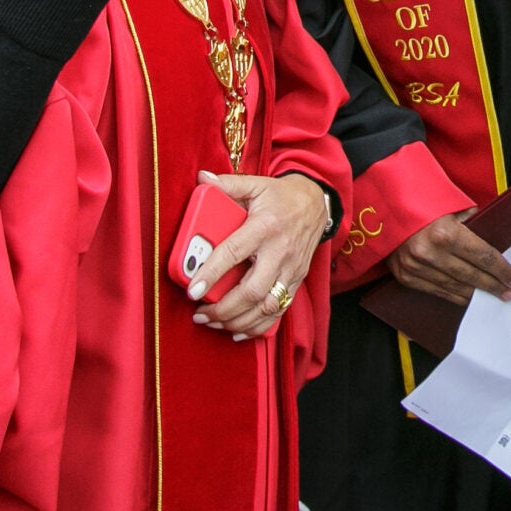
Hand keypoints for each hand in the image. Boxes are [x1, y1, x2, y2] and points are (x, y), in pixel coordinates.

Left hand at [189, 170, 330, 339]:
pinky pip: (279, 310)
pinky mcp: (297, 280)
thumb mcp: (256, 184)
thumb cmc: (281, 196)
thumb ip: (228, 184)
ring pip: (266, 306)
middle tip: (200, 314)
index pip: (235, 252)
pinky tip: (239, 331)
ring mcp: (292, 269)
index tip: (193, 290)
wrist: (317, 203)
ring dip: (238, 320)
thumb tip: (202, 178)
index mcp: (266, 226)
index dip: (212, 273)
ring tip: (214, 323)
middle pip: (253, 290)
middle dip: (224, 309)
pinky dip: (259, 326)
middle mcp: (281, 251)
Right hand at [389, 209, 510, 307]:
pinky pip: (435, 291)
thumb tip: (489, 231)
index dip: (502, 270)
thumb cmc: (420, 204)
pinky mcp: (405, 276)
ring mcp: (416, 267)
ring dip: (475, 295)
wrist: (381, 210)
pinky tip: (467, 298)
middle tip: (509, 293)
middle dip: (493, 285)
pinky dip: (454, 295)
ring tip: (492, 297)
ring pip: (454, 287)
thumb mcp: (449, 205)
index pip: (483, 256)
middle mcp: (431, 252)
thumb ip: (470, 220)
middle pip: (471, 275)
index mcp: (446, 232)